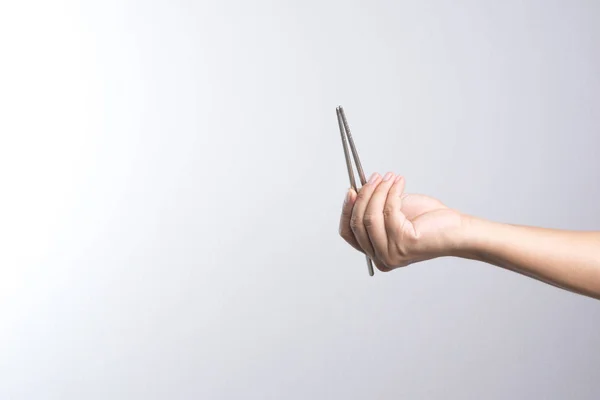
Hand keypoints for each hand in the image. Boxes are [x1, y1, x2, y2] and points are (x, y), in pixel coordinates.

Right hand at [339, 172, 463, 271]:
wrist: (455, 229)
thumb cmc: (428, 222)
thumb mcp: (393, 211)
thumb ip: (373, 206)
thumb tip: (357, 190)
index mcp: (375, 253)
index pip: (348, 233)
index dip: (346, 210)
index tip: (351, 190)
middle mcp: (381, 258)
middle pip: (357, 223)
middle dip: (364, 195)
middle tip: (374, 177)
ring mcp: (391, 253)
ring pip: (370, 217)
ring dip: (378, 191)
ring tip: (388, 177)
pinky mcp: (403, 243)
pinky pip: (389, 211)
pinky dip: (393, 192)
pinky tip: (400, 183)